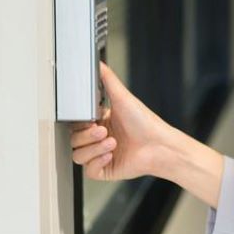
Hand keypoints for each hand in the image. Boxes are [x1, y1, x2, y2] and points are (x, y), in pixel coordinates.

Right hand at [70, 62, 172, 180]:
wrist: (160, 145)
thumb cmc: (146, 122)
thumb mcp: (123, 98)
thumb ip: (108, 80)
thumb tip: (98, 63)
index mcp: (100, 122)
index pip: (76, 124)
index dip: (79, 123)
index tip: (91, 119)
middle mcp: (99, 139)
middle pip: (74, 140)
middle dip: (87, 136)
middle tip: (103, 130)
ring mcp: (101, 155)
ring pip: (78, 156)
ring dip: (93, 149)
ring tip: (112, 142)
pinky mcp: (105, 169)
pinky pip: (89, 170)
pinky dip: (97, 162)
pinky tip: (110, 155)